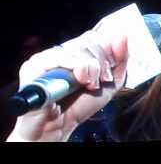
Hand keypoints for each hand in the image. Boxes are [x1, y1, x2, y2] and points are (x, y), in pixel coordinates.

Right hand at [6, 31, 127, 141]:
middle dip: (102, 63)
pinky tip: (79, 82)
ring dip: (92, 69)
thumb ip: (120, 59)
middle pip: (90, 40)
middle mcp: (61, 51)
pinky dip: (78, 68)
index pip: (96, 37)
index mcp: (77, 52)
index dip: (108, 52)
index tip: (108, 73)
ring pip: (80, 47)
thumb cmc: (80, 106)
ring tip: (89, 85)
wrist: (59, 127)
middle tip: (99, 82)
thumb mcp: (111, 83)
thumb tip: (122, 36)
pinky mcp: (35, 64)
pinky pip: (63, 56)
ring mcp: (48, 55)